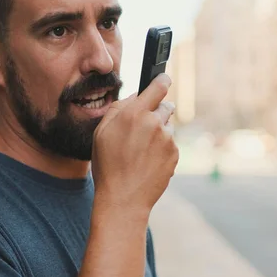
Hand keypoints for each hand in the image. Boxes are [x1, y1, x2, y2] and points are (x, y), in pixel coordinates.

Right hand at [92, 73, 178, 216]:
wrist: (124, 198)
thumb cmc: (108, 165)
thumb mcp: (102, 132)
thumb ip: (119, 109)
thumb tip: (136, 96)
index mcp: (134, 114)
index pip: (158, 86)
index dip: (162, 80)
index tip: (164, 78)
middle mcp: (154, 123)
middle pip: (165, 106)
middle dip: (156, 112)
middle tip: (142, 129)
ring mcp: (167, 139)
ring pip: (167, 127)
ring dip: (159, 133)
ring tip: (141, 152)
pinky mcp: (175, 154)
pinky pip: (170, 144)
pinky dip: (162, 149)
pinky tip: (148, 161)